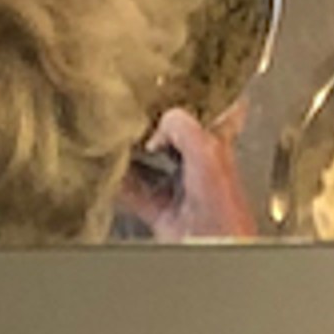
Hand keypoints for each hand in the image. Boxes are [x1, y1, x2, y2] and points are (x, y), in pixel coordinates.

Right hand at [109, 110, 256, 243]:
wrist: (215, 248)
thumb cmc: (224, 205)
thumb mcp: (206, 148)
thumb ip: (181, 126)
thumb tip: (156, 129)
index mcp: (218, 146)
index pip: (217, 111)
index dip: (202, 97)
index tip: (183, 84)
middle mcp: (201, 167)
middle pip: (176, 139)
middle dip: (155, 127)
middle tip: (135, 114)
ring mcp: (181, 192)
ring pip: (153, 166)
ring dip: (133, 156)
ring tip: (116, 141)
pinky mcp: (164, 215)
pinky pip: (138, 196)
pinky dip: (122, 186)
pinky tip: (110, 175)